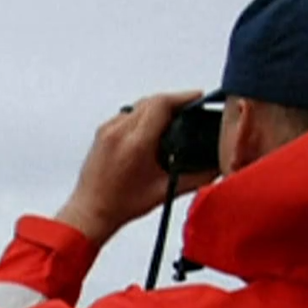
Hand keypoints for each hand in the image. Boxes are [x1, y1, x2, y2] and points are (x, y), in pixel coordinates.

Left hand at [55, 91, 219, 244]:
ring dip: (157, 106)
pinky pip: (126, 114)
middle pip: (151, 100)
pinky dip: (142, 115)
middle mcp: (118, 132)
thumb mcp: (164, 191)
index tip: (198, 97)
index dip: (183, 97)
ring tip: (174, 118)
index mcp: (135, 144)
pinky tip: (151, 128)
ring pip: (138, 105)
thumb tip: (217, 166)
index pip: (161, 104)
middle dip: (174, 101)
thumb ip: (196, 177)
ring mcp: (107, 130)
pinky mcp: (101, 132)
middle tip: (190, 108)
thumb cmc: (120, 204)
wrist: (91, 210)